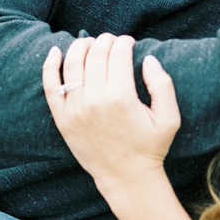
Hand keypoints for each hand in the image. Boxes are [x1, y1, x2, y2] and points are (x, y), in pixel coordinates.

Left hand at [42, 33, 180, 198]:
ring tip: (90, 43)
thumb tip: (148, 58)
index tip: (129, 42)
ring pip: (73, 64)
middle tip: (112, 41)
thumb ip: (162, 84)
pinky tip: (55, 51)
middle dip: (105, 41)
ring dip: (81, 46)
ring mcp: (75, 110)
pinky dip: (50, 66)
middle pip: (95, 55)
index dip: (124, 42)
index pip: (118, 54)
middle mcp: (95, 100)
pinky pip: (51, 86)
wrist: (126, 178)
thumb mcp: (169, 118)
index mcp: (122, 97)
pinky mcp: (62, 119)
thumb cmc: (151, 147)